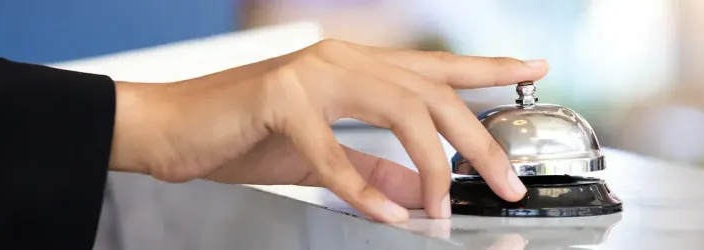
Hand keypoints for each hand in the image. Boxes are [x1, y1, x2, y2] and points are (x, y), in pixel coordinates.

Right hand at [110, 39, 546, 221]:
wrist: (168, 128)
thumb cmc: (242, 134)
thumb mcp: (322, 156)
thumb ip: (375, 171)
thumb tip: (421, 192)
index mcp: (355, 66)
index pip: (435, 68)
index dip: (489, 68)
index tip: (535, 68)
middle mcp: (342, 59)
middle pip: (433, 94)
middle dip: (480, 140)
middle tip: (508, 182)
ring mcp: (312, 73)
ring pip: (401, 112)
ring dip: (432, 166)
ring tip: (444, 209)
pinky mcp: (281, 100)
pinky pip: (336, 152)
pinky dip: (365, 191)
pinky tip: (388, 217)